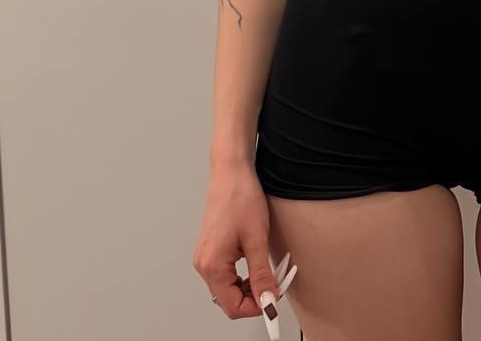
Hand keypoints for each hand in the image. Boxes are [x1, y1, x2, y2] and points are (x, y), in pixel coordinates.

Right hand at [192, 162, 297, 333]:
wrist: (231, 172)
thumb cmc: (240, 197)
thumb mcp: (256, 239)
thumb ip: (261, 274)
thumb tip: (267, 300)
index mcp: (212, 265)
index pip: (233, 306)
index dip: (256, 307)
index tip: (274, 300)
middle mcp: (204, 264)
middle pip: (229, 300)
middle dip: (254, 295)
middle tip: (275, 282)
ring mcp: (206, 257)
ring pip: (229, 288)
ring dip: (250, 285)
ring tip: (268, 269)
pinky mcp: (212, 250)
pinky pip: (227, 274)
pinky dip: (243, 275)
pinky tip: (256, 261)